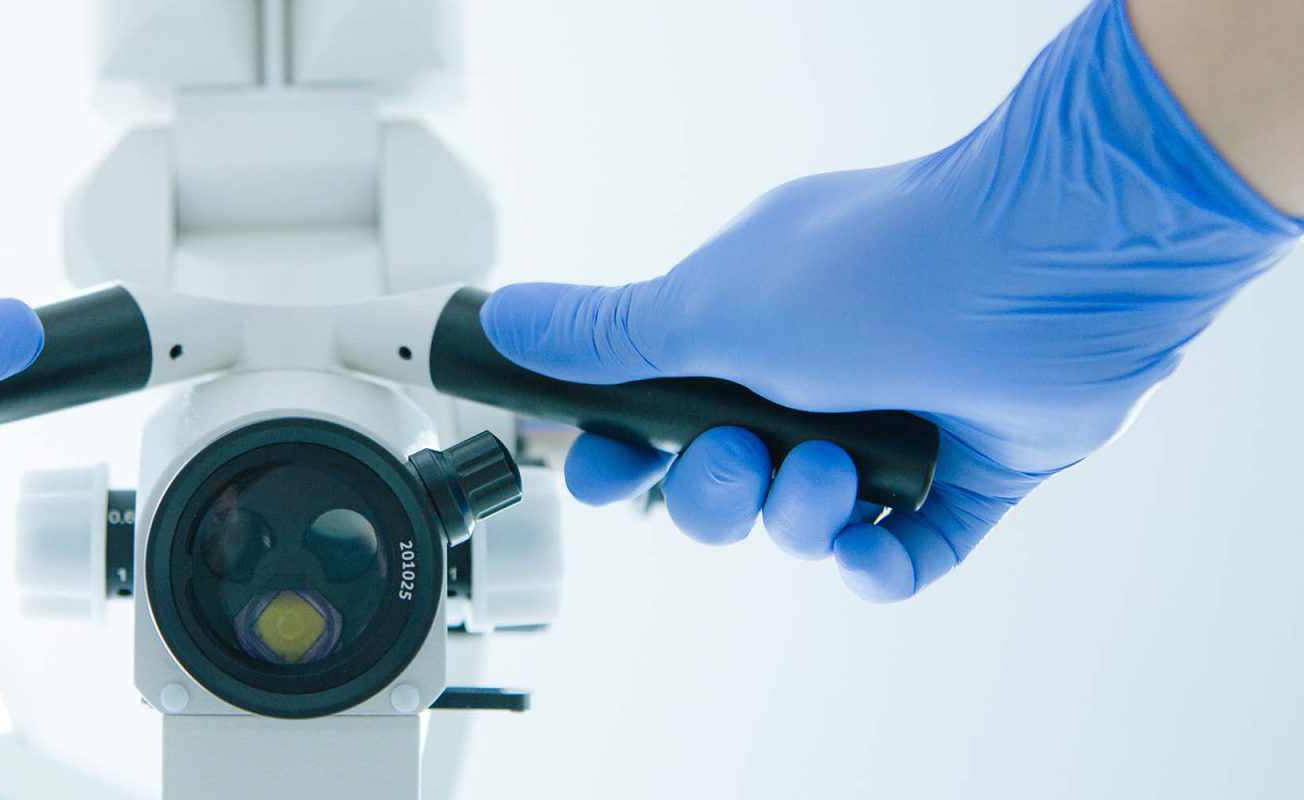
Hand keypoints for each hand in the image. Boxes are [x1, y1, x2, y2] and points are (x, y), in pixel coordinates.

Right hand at [481, 0, 1298, 600]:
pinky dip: (882, 567)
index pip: (648, 413)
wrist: (1054, 263)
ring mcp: (887, 426)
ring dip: (801, 516)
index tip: (605, 470)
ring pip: (803, 522)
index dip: (617, 457)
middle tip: (738, 460)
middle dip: (712, 494)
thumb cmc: (878, 270)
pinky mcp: (964, 475)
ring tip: (833, 473)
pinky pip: (906, 555)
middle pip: (716, 483)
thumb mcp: (711, 307)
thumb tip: (502, 319)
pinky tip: (873, 553)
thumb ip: (606, 336)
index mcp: (738, 329)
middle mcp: (807, 377)